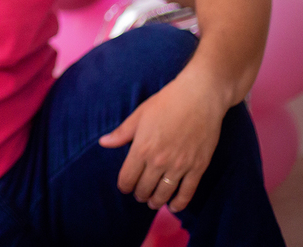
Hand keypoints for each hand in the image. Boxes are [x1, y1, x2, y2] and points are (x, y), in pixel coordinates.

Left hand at [98, 72, 227, 211]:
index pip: (127, 178)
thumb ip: (122, 133)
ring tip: (153, 202)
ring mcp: (180, 165)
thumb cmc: (166, 103)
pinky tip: (174, 206)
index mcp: (142, 148)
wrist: (199, 97)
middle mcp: (159, 161)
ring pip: (164, 194)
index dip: (124, 186)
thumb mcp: (139, 115)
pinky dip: (179, 203)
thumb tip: (103, 143)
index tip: (125, 187)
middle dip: (140, 194)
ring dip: (156, 201)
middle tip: (140, 194)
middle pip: (145, 188)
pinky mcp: (198, 167)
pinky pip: (187, 192)